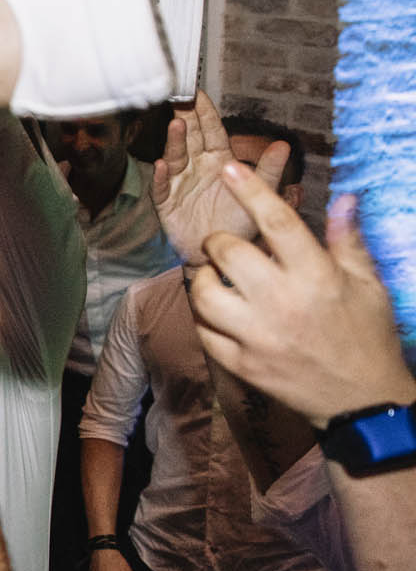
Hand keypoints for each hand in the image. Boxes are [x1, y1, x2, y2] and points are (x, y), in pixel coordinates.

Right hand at [150, 91, 288, 264]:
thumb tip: (284, 146)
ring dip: (175, 142)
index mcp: (220, 160)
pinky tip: (162, 165)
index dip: (205, 113)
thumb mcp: (260, 194)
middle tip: (180, 97)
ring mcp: (181, 183)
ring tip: (176, 126)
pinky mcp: (168, 203)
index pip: (212, 131)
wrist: (222, 256)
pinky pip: (163, 188)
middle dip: (185, 117)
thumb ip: (269, 170)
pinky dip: (161, 176)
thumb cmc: (240, 222)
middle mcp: (198, 167)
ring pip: (176, 157)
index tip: (198, 94)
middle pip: (190, 138)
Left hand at [190, 180, 415, 424]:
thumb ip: (347, 240)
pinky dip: (205, 318)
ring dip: (204, 280)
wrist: (362, 401)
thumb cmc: (367, 337)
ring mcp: (257, 336)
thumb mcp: (368, 285)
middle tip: (228, 248)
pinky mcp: (241, 364)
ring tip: (219, 280)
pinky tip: (220, 313)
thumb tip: (343, 197)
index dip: (250, 190)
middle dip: (220, 242)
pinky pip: (203, 331)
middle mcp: (282, 302)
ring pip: (202, 292)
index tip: (228, 168)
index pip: (276, 222)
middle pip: (227, 252)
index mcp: (316, 277)